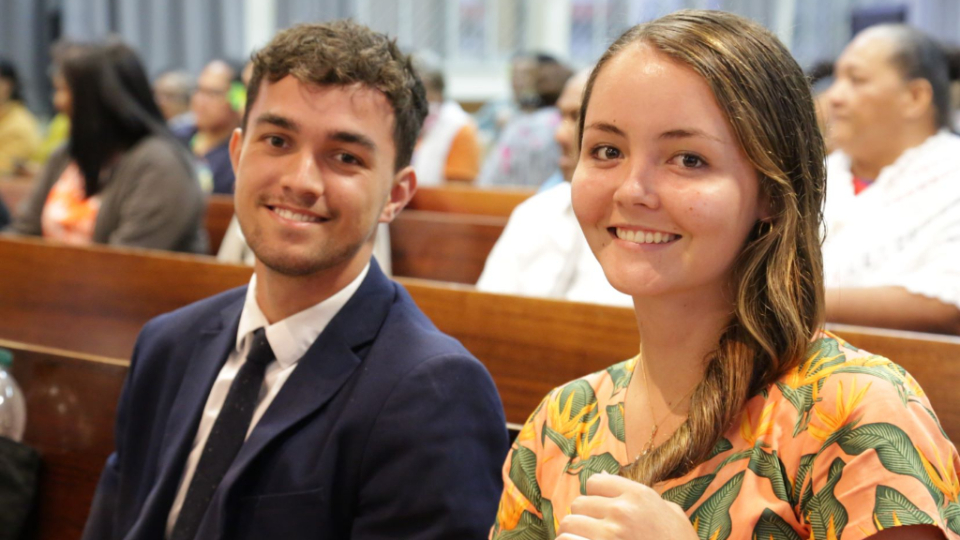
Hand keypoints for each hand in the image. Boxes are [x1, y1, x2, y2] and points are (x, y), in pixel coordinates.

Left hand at [556, 473, 697, 539]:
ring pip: (569, 523)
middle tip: (593, 532)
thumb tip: (605, 478)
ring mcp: (610, 535)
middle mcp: (622, 511)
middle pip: (579, 503)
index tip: (601, 511)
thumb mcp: (672, 515)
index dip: (595, 498)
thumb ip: (642, 497)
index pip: (594, 482)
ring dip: (573, 534)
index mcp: (639, 496)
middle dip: (584, 518)